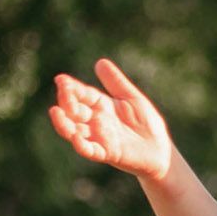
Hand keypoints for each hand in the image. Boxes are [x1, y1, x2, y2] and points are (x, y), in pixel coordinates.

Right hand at [48, 58, 173, 182]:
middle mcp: (96, 122)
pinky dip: (82, 145)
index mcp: (102, 106)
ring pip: (75, 131)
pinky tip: (75, 137)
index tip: (61, 79)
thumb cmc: (147, 124)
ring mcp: (100, 138)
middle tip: (64, 92)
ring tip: (55, 112)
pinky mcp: (108, 153)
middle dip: (67, 101)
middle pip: (75, 111)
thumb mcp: (132, 98)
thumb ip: (116, 83)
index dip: (71, 88)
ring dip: (64, 123)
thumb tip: (100, 62)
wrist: (161, 150)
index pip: (83, 95)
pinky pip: (91, 150)